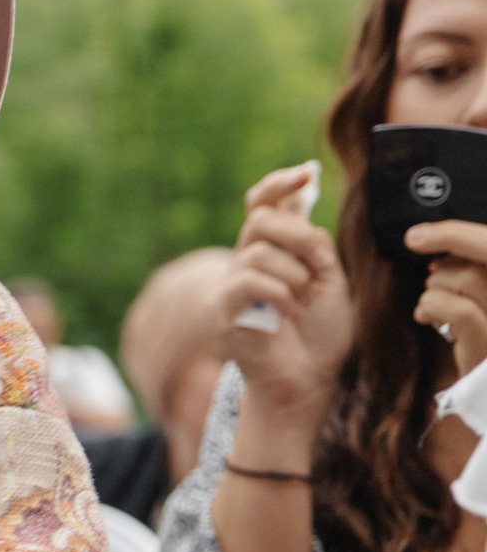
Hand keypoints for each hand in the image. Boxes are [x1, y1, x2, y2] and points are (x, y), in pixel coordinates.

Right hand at [215, 164, 351, 426]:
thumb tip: (298, 205)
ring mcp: (231, 282)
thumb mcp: (330, 279)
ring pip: (260, 251)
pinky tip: (289, 312)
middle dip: (299, 238)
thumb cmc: (319, 333)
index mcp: (273, 250)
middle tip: (319, 269)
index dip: (279, 184)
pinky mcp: (221, 307)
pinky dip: (279, 294)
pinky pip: (249, 281)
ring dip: (295, 276)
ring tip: (303, 304)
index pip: (263, 203)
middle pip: (262, 219)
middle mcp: (246, 260)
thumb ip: (314, 244)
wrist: (307, 378)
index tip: (304, 173)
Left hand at [409, 219, 486, 378]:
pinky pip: (458, 309)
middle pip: (484, 254)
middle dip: (446, 255)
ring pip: (467, 278)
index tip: (417, 235)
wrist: (482, 387)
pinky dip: (432, 306)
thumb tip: (432, 238)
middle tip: (424, 264)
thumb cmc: (479, 335)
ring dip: (436, 287)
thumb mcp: (479, 298)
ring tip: (433, 304)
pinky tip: (426, 318)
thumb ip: (470, 269)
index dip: (458, 233)